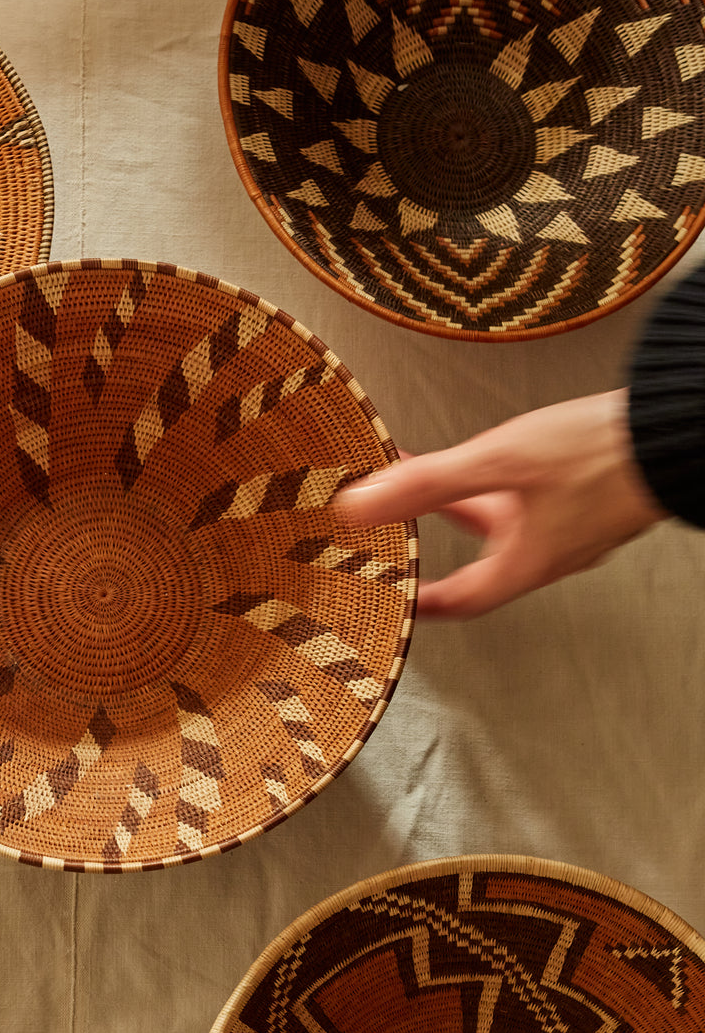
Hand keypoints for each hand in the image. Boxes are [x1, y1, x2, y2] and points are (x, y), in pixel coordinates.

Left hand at [332, 390, 668, 618]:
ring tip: (414, 470)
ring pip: (500, 522)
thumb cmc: (605, 452)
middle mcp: (550, 552)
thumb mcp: (500, 462)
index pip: (460, 602)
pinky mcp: (586, 495)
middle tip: (387, 527)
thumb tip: (360, 506)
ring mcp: (571, 525)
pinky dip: (489, 483)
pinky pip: (525, 499)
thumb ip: (428, 484)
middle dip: (428, 540)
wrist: (679, 428)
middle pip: (474, 560)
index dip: (418, 604)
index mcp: (528, 564)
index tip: (385, 601)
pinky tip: (477, 456)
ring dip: (454, 501)